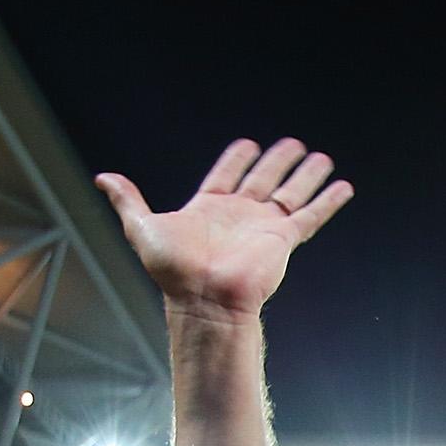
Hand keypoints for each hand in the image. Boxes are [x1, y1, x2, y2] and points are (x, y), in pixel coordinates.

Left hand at [96, 139, 352, 322]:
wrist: (204, 300)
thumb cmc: (173, 271)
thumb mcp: (142, 227)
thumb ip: (128, 200)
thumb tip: (102, 178)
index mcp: (210, 208)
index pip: (228, 175)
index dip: (237, 159)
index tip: (248, 145)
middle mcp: (240, 215)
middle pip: (264, 178)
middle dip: (278, 160)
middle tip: (292, 144)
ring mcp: (264, 226)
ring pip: (291, 192)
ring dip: (306, 175)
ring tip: (319, 157)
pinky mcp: (283, 240)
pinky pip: (310, 216)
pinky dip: (328, 201)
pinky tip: (342, 187)